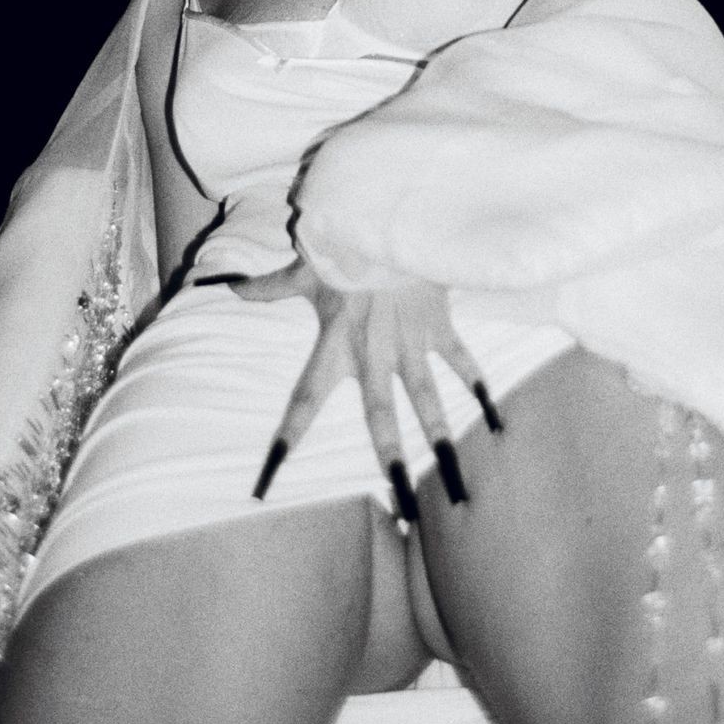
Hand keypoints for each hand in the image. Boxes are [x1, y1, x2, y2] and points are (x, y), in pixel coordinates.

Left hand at [197, 259, 503, 515]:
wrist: (390, 215)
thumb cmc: (345, 243)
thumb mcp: (304, 269)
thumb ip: (268, 286)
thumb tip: (226, 287)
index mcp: (336, 345)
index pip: (303, 402)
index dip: (285, 442)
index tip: (268, 483)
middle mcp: (373, 353)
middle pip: (380, 419)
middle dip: (392, 463)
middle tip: (404, 508)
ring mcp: (410, 342)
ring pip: (427, 401)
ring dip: (442, 441)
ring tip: (456, 483)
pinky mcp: (438, 324)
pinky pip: (462, 362)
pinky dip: (479, 388)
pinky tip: (497, 422)